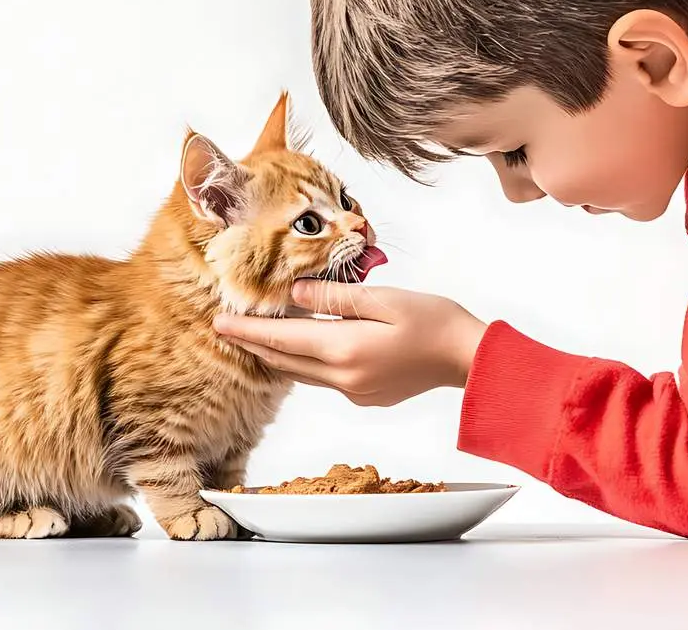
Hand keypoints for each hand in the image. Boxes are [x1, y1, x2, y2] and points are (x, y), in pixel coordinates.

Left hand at [212, 281, 486, 406]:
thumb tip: (296, 293)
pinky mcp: (365, 394)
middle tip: (225, 328)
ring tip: (253, 336)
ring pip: (300, 373)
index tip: (220, 321)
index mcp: (345, 349)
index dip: (248, 329)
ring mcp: (354, 390)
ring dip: (275, 354)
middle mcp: (343, 377)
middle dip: (253, 344)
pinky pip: (322, 378)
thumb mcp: (385, 298)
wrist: (468, 358)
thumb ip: (337, 298)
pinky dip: (303, 362)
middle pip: (284, 360)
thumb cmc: (434, 321)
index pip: (282, 338)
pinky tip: (300, 348)